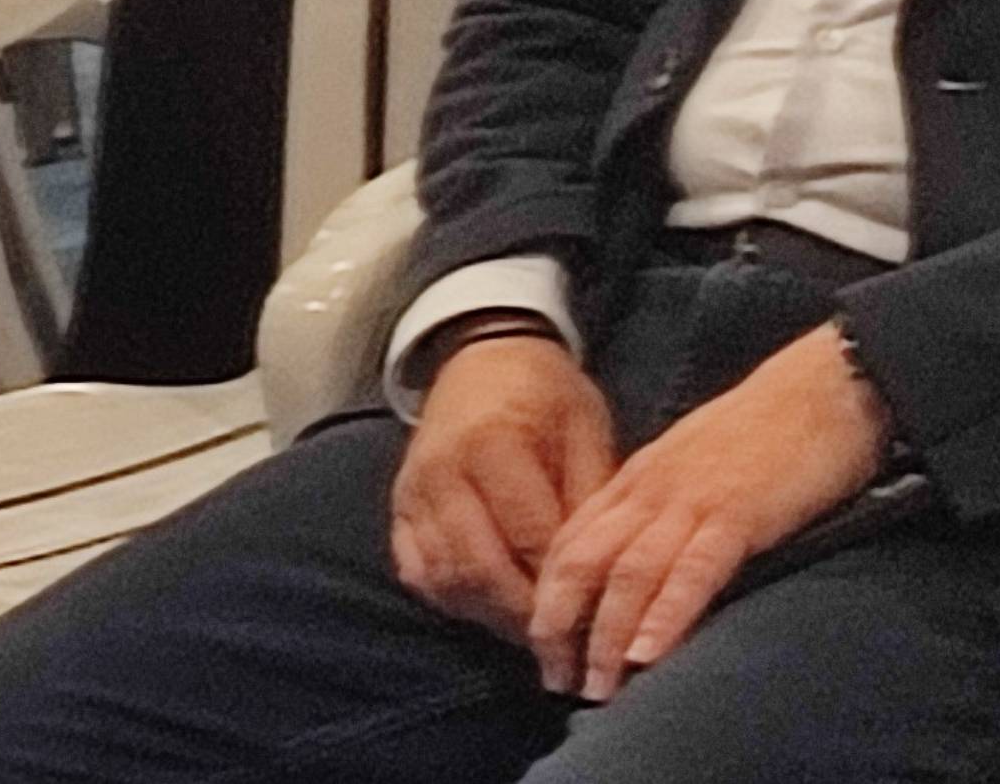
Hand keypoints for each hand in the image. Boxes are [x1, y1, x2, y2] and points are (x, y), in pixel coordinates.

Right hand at [391, 325, 619, 643]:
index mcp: (493, 444)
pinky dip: (454, 598)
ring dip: (491, 613)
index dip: (564, 585)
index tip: (597, 619)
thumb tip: (601, 574)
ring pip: (446, 577)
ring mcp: (412, 492)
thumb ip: (590, 500)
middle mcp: (442, 471)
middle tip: (566, 642)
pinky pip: (418, 571)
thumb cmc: (546, 394)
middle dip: (526, 614)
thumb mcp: (586, 430)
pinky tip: (489, 604)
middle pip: (481, 567)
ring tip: (533, 628)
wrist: (481, 357)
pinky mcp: (398, 507)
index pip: (530, 537)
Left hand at [525, 321, 890, 700]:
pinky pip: (692, 569)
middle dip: (560, 627)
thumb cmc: (763, 435)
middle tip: (554, 680)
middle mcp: (648, 493)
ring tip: (596, 689)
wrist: (820, 389)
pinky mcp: (737, 514)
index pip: (570, 545)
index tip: (542, 650)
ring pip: (627, 574)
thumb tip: (636, 571)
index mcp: (635, 483)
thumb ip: (661, 513)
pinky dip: (666, 614)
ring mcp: (689, 502)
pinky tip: (648, 655)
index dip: (547, 600)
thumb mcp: (691, 471)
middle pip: (581, 564)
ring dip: (606, 637)